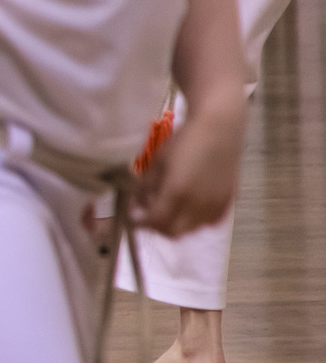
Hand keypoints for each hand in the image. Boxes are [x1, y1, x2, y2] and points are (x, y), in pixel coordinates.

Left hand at [140, 89, 244, 235]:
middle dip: (157, 227)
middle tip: (148, 216)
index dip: (141, 223)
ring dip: (177, 224)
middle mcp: (198, 205)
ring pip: (192, 230)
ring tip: (168, 209)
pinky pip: (209, 222)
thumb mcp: (157, 162)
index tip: (133, 218)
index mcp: (177, 193)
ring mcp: (216, 206)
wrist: (219, 130)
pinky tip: (189, 207)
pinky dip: (195, 220)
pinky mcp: (229, 203)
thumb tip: (137, 205)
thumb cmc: (184, 141)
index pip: (155, 221)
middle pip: (174, 232)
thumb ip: (144, 188)